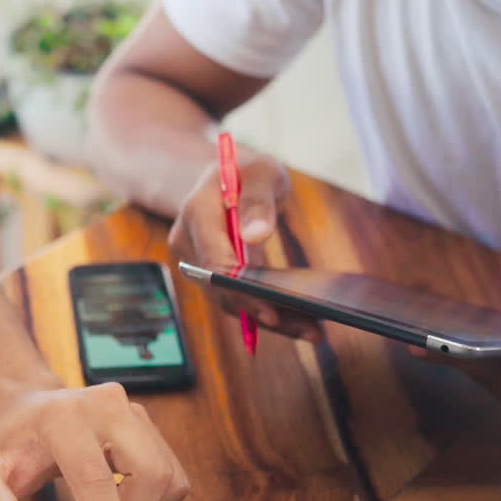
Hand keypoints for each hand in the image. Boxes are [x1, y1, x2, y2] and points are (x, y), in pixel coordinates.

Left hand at [0, 383, 189, 500]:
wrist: (25, 407)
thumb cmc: (7, 442)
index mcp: (63, 417)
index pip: (95, 478)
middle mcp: (105, 405)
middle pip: (149, 474)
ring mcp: (131, 410)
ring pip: (168, 475)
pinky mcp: (147, 422)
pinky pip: (173, 472)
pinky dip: (156, 497)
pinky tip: (125, 495)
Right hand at [167, 145, 320, 340]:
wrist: (224, 176)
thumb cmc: (246, 170)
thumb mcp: (260, 171)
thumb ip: (258, 199)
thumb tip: (256, 235)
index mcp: (196, 213)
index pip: (214, 262)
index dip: (241, 289)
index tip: (273, 308)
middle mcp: (188, 243)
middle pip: (222, 290)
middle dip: (263, 312)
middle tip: (309, 329)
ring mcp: (197, 263)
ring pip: (229, 301)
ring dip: (270, 318)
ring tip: (312, 330)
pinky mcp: (212, 275)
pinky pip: (235, 298)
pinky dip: (265, 310)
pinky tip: (297, 321)